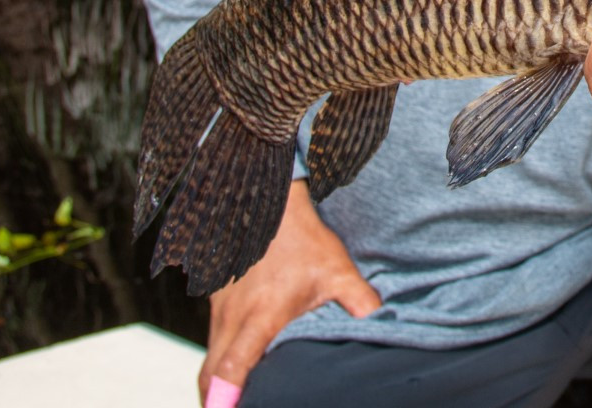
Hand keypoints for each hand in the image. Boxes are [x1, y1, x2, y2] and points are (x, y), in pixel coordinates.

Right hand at [197, 180, 378, 402]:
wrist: (271, 202)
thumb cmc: (304, 239)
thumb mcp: (338, 271)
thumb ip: (360, 301)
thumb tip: (381, 324)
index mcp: (261, 316)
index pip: (232, 368)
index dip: (224, 398)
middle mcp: (233, 315)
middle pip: (210, 373)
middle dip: (214, 400)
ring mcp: (220, 307)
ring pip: (210, 356)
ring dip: (216, 381)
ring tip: (233, 402)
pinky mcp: (216, 298)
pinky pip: (212, 337)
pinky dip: (218, 358)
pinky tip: (236, 366)